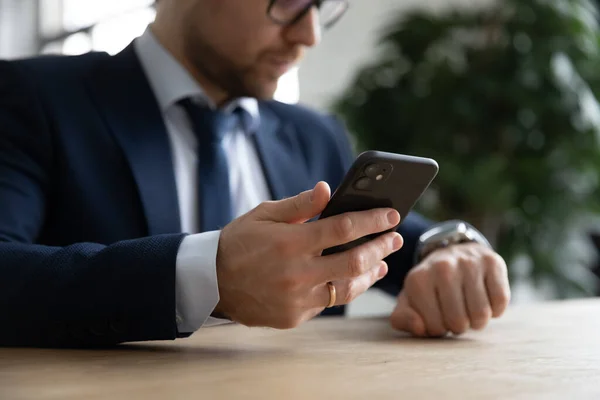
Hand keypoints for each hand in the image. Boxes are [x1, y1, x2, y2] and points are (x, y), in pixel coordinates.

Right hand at [214, 181, 403, 328]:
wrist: (211, 282)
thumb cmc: (239, 242)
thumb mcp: (264, 215)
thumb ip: (298, 205)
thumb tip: (327, 189)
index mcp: (291, 242)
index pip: (344, 228)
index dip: (372, 220)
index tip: (391, 214)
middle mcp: (297, 272)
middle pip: (354, 261)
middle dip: (381, 248)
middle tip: (395, 239)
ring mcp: (297, 298)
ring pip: (347, 288)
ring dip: (370, 274)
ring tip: (383, 263)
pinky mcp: (294, 317)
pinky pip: (328, 303)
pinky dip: (344, 289)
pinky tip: (354, 280)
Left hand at [390, 243, 509, 336]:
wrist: (451, 255)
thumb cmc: (431, 287)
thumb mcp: (410, 302)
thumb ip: (403, 319)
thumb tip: (420, 327)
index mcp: (418, 280)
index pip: (434, 327)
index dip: (438, 329)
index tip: (437, 315)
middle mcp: (441, 267)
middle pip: (459, 322)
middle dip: (459, 326)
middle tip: (455, 313)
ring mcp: (468, 262)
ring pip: (481, 313)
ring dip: (478, 320)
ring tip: (469, 308)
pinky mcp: (492, 261)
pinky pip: (501, 301)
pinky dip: (496, 309)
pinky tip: (485, 299)